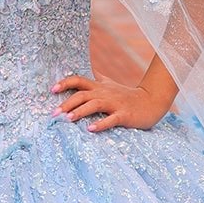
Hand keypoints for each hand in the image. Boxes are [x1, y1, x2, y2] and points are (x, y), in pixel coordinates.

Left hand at [54, 75, 168, 132]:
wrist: (151, 101)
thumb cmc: (128, 95)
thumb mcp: (112, 85)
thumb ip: (100, 80)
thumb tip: (91, 73)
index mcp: (100, 87)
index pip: (78, 80)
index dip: (65, 83)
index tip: (52, 90)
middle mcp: (105, 93)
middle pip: (82, 94)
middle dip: (67, 103)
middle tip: (54, 114)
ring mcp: (115, 104)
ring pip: (94, 104)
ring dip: (80, 111)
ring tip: (68, 119)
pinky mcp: (124, 115)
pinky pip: (111, 119)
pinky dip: (101, 124)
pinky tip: (91, 129)